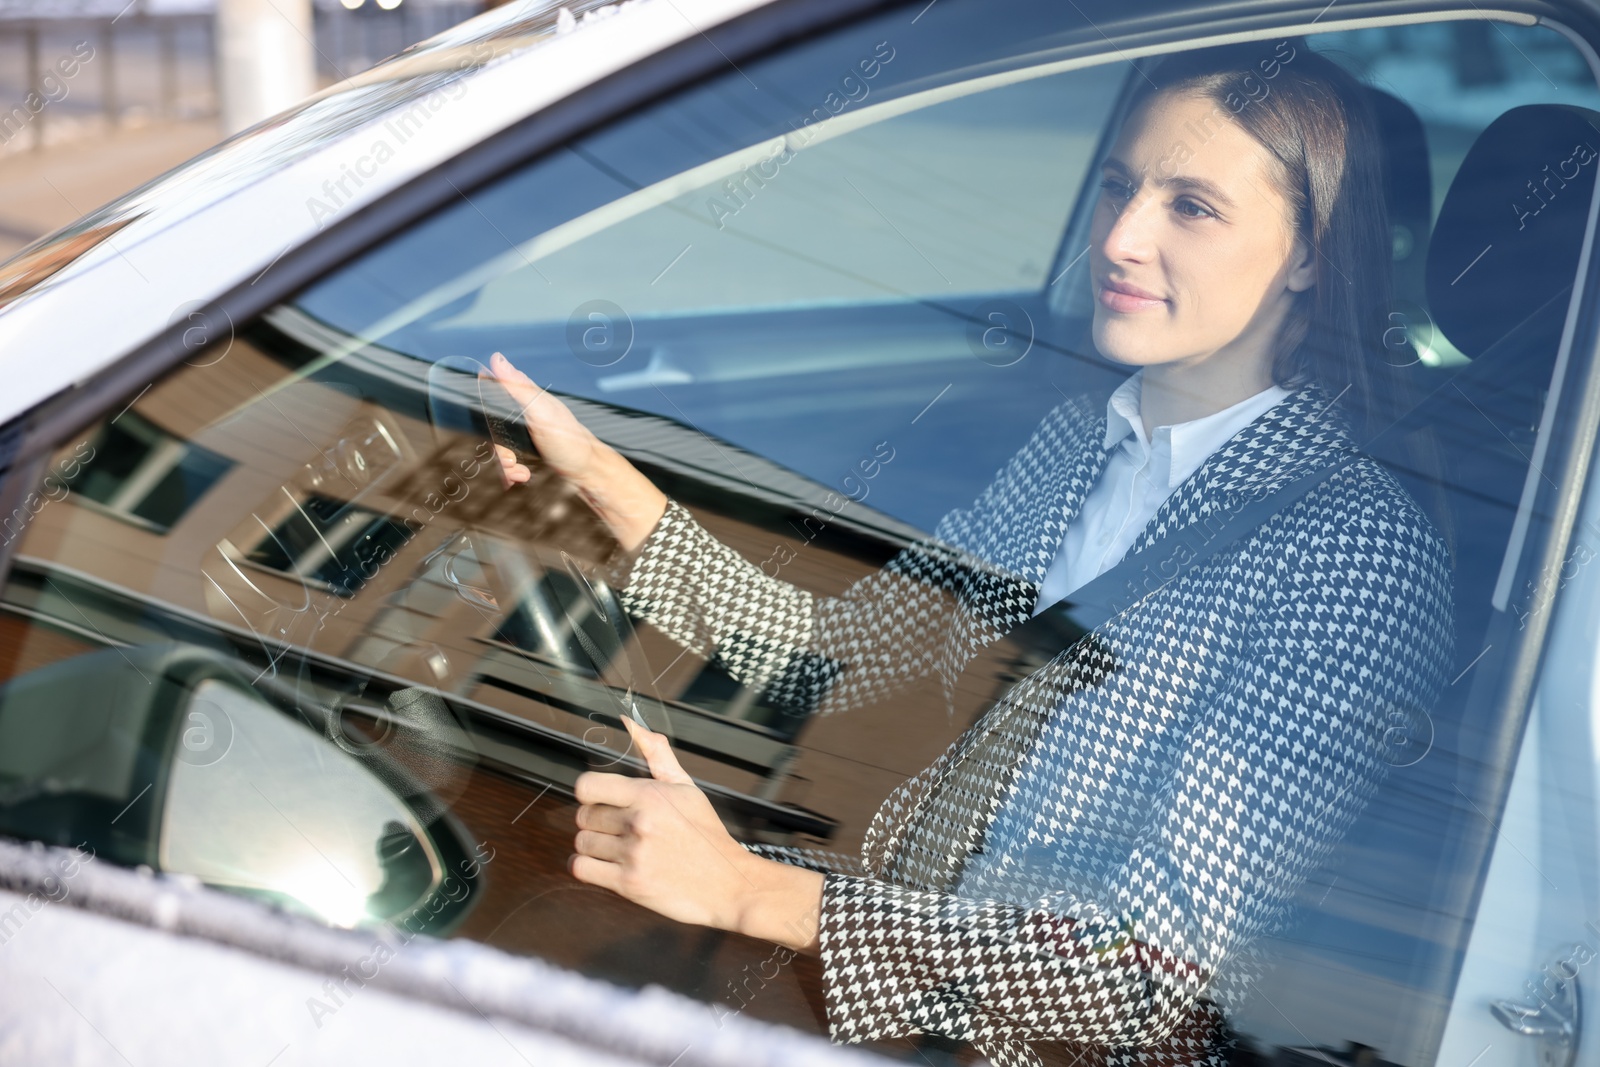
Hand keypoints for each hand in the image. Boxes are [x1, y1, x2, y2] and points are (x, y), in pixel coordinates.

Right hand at [485, 352, 666, 551]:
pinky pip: (507, 462)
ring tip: (519, 473)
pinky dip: (511, 473)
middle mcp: (525, 414)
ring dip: (504, 466)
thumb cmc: (571, 443)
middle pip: (492, 428)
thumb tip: (497, 358)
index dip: (484, 414)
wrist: (590, 475)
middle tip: (510, 461)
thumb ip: (518, 388)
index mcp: (527, 399)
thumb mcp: (542, 413)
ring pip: (498, 447)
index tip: (492, 431)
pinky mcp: (529, 453)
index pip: (492, 395)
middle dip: (497, 449)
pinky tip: (522, 477)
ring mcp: (526, 434)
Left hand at [570, 717, 823, 951]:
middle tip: (615, 827)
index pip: (588, 786)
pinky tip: (602, 865)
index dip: (589, 793)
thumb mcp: (687, 789)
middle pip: (584, 816)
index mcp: (650, 795)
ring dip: (593, 845)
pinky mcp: (629, 884)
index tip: (598, 799)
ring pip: (582, 842)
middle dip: (596, 820)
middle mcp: (639, 823)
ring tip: (614, 847)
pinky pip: (581, 869)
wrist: (727, 883)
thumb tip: (633, 726)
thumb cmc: (707, 834)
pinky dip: (587, 867)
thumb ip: (657, 756)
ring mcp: (633, 855)